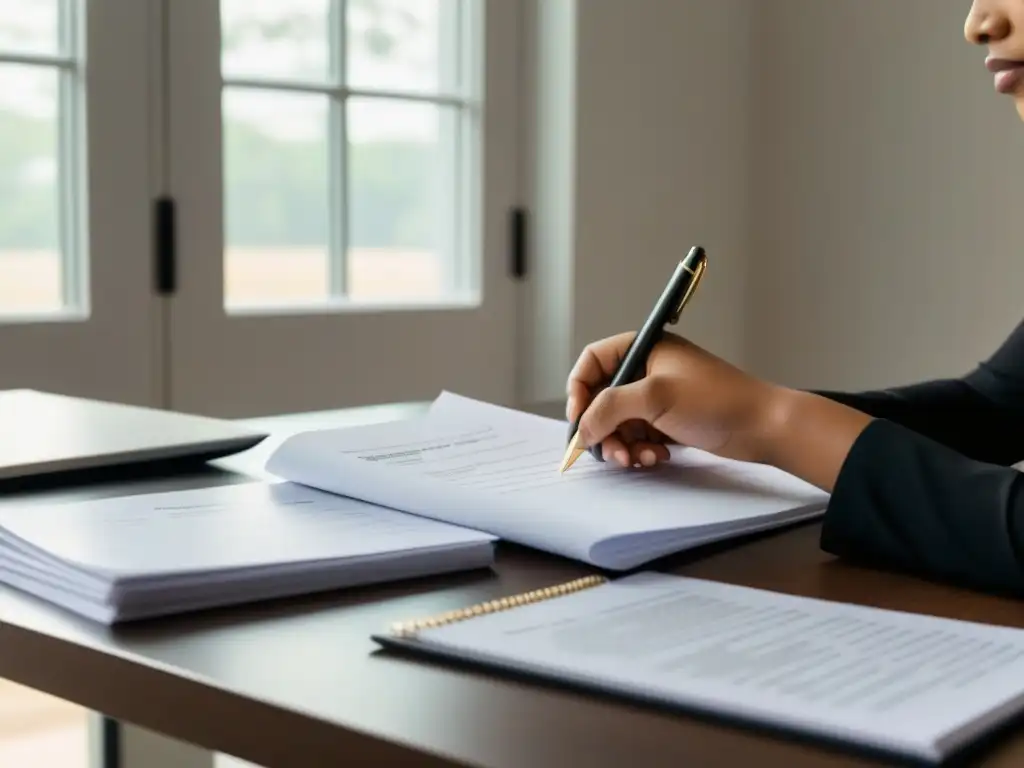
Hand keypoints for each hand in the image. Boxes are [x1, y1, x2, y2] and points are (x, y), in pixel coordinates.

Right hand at [566, 331, 785, 467]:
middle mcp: (647, 370)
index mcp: (644, 348)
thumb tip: (582, 426)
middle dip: (602, 428)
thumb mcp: (655, 397)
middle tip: (610, 451)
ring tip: (638, 459)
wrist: (763, 427)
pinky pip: (637, 436)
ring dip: (622, 444)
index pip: (593, 361)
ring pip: (617, 422)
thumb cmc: (718, 400)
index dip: (579, 390)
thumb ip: (610, 408)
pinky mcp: (667, 421)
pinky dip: (640, 450)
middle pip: (601, 398)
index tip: (579, 419)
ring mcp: (657, 397)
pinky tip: (657, 457)